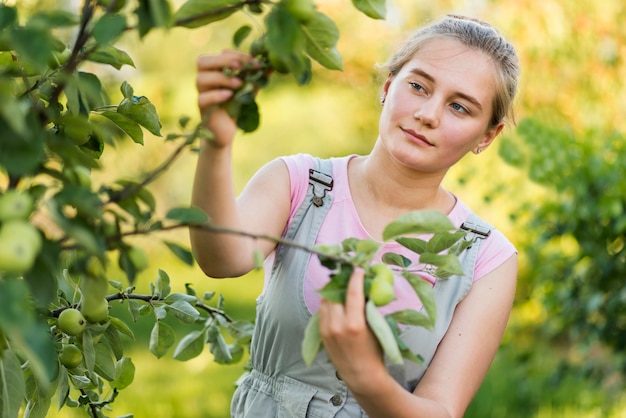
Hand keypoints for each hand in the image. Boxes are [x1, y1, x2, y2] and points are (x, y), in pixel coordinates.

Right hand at [196, 50, 254, 147]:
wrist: (227, 131)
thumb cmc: (236, 107)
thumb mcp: (249, 90)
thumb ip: (257, 77)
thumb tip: (272, 65)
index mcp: (216, 70)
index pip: (221, 54)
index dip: (237, 55)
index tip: (254, 62)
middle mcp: (205, 79)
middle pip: (203, 61)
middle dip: (223, 61)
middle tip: (240, 67)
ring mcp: (202, 93)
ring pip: (201, 79)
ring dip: (221, 78)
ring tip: (238, 84)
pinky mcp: (202, 108)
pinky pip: (203, 98)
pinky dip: (216, 95)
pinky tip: (229, 96)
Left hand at [318, 269, 385, 385]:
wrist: (361, 374)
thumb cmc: (375, 351)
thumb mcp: (376, 327)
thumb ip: (368, 307)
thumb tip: (365, 287)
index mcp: (354, 324)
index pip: (352, 293)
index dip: (355, 277)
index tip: (358, 269)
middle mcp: (337, 325)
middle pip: (334, 294)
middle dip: (341, 283)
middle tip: (349, 276)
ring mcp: (326, 329)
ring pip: (325, 301)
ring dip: (333, 293)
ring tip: (342, 288)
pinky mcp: (321, 333)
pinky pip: (322, 311)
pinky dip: (329, 304)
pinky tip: (336, 302)